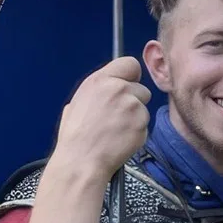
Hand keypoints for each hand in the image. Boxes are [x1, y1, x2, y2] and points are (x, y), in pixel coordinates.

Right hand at [51, 57, 151, 183]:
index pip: (130, 63)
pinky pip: (145, 124)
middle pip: (141, 89)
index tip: (128, 85)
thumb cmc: (76, 135)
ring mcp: (132, 105)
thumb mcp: (78, 102)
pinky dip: (138, 131)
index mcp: (99, 80)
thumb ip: (99, 90)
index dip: (131, 76)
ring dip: (136, 117)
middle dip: (135, 101)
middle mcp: (118, 89)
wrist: (82, 158)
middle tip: (119, 116)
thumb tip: (109, 86)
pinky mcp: (142, 122)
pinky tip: (122, 138)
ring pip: (144, 108)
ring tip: (117, 129)